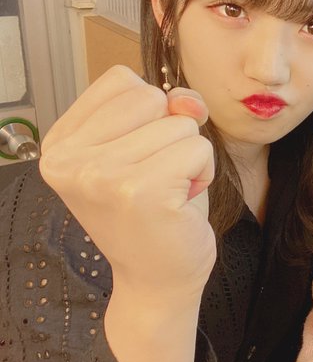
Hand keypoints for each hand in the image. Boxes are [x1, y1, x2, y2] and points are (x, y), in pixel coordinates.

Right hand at [40, 66, 215, 304]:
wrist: (156, 281)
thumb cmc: (154, 214)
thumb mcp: (149, 148)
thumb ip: (164, 110)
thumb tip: (188, 99)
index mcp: (61, 143)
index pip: (121, 80)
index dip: (149, 112)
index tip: (140, 155)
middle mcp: (70, 159)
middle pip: (151, 97)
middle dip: (170, 135)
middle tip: (158, 179)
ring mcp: (101, 175)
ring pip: (180, 124)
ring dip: (188, 158)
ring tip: (169, 194)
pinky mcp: (140, 192)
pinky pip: (198, 148)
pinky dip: (203, 173)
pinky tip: (181, 203)